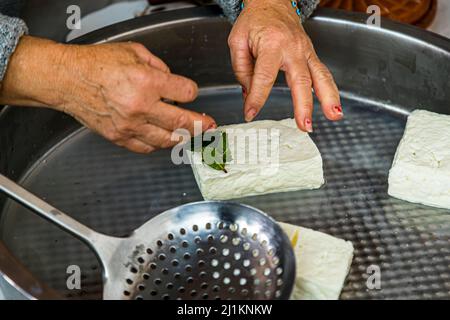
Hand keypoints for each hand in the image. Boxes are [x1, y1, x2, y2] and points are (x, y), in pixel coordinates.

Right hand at [0, 36, 215, 152]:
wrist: (67, 79)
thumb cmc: (96, 64)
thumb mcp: (134, 51)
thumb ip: (159, 67)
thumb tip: (172, 82)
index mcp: (147, 81)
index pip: (186, 92)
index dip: (192, 92)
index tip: (191, 93)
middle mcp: (140, 106)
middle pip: (182, 122)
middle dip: (201, 124)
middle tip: (209, 125)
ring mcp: (130, 125)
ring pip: (167, 140)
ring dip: (183, 138)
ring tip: (190, 134)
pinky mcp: (119, 137)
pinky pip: (146, 148)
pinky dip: (158, 145)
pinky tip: (163, 139)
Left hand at [228, 0, 342, 131]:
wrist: (272, 2)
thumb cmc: (254, 21)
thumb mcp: (238, 42)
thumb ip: (242, 70)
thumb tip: (249, 96)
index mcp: (271, 43)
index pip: (264, 77)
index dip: (257, 98)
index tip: (250, 113)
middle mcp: (293, 48)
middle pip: (301, 80)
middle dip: (304, 105)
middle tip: (305, 126)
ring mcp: (305, 50)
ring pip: (320, 76)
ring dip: (328, 98)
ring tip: (334, 116)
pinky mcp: (311, 54)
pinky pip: (323, 73)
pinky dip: (330, 90)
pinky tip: (334, 105)